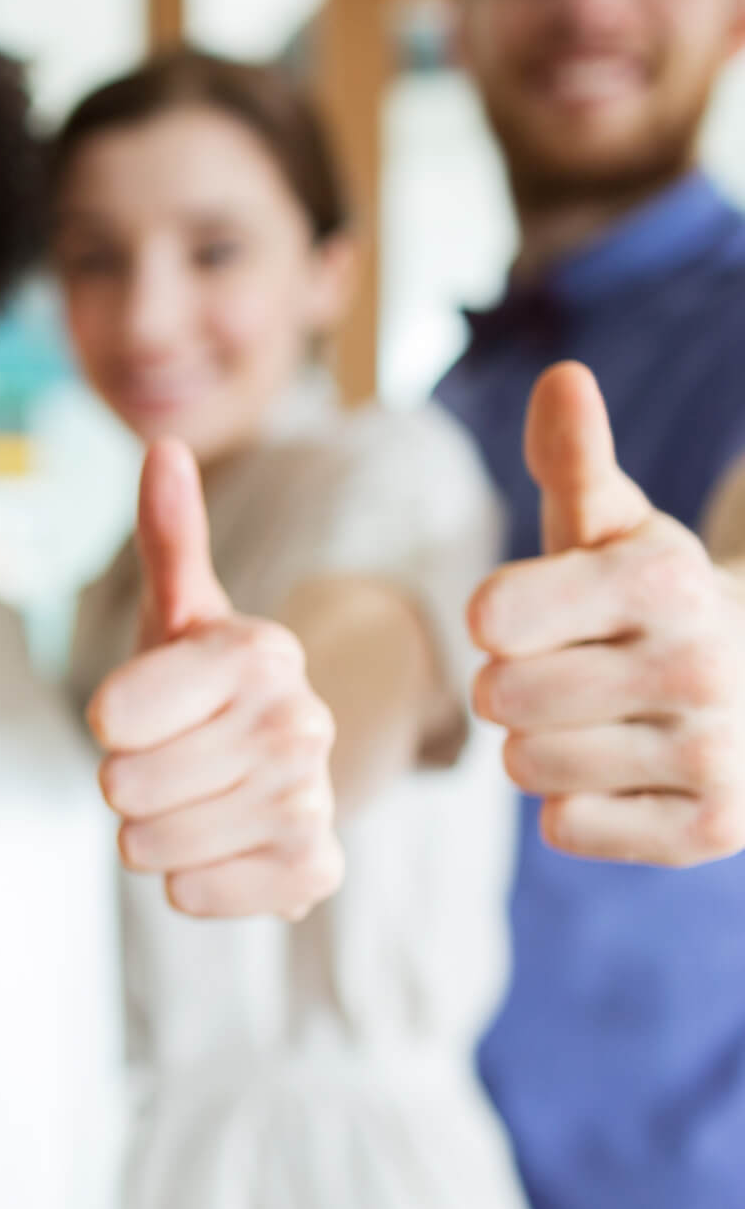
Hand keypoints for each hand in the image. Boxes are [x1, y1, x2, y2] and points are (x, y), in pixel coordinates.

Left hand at [89, 439, 342, 920]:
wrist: (268, 770)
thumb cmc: (202, 685)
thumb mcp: (178, 610)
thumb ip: (168, 535)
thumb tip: (164, 446)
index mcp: (260, 652)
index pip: (114, 717)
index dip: (110, 720)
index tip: (139, 711)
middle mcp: (301, 722)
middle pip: (124, 787)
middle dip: (124, 782)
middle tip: (166, 762)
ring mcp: (313, 801)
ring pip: (150, 845)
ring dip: (148, 834)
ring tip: (188, 801)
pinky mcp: (313, 872)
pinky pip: (193, 895)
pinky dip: (189, 881)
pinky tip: (219, 846)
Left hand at [470, 362, 744, 864]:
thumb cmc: (648, 600)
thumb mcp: (612, 527)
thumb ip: (574, 459)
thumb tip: (562, 378)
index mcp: (665, 581)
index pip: (494, 619)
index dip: (496, 619)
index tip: (524, 613)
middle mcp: (700, 663)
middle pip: (501, 700)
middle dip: (513, 688)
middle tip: (570, 672)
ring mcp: (715, 753)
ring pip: (529, 768)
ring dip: (542, 749)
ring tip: (602, 720)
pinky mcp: (712, 830)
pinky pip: (568, 827)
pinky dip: (578, 807)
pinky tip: (627, 771)